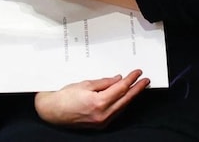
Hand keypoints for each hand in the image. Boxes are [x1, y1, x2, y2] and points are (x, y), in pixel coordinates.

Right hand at [33, 71, 149, 127]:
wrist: (53, 112)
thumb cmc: (65, 97)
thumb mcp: (85, 84)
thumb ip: (104, 82)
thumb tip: (117, 80)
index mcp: (98, 102)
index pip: (120, 89)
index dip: (130, 80)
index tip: (137, 73)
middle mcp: (102, 115)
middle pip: (125, 99)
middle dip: (136, 89)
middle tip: (145, 81)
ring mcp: (102, 122)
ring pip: (121, 107)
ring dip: (130, 97)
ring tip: (137, 88)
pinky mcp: (100, 125)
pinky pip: (115, 113)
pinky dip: (121, 104)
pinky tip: (124, 98)